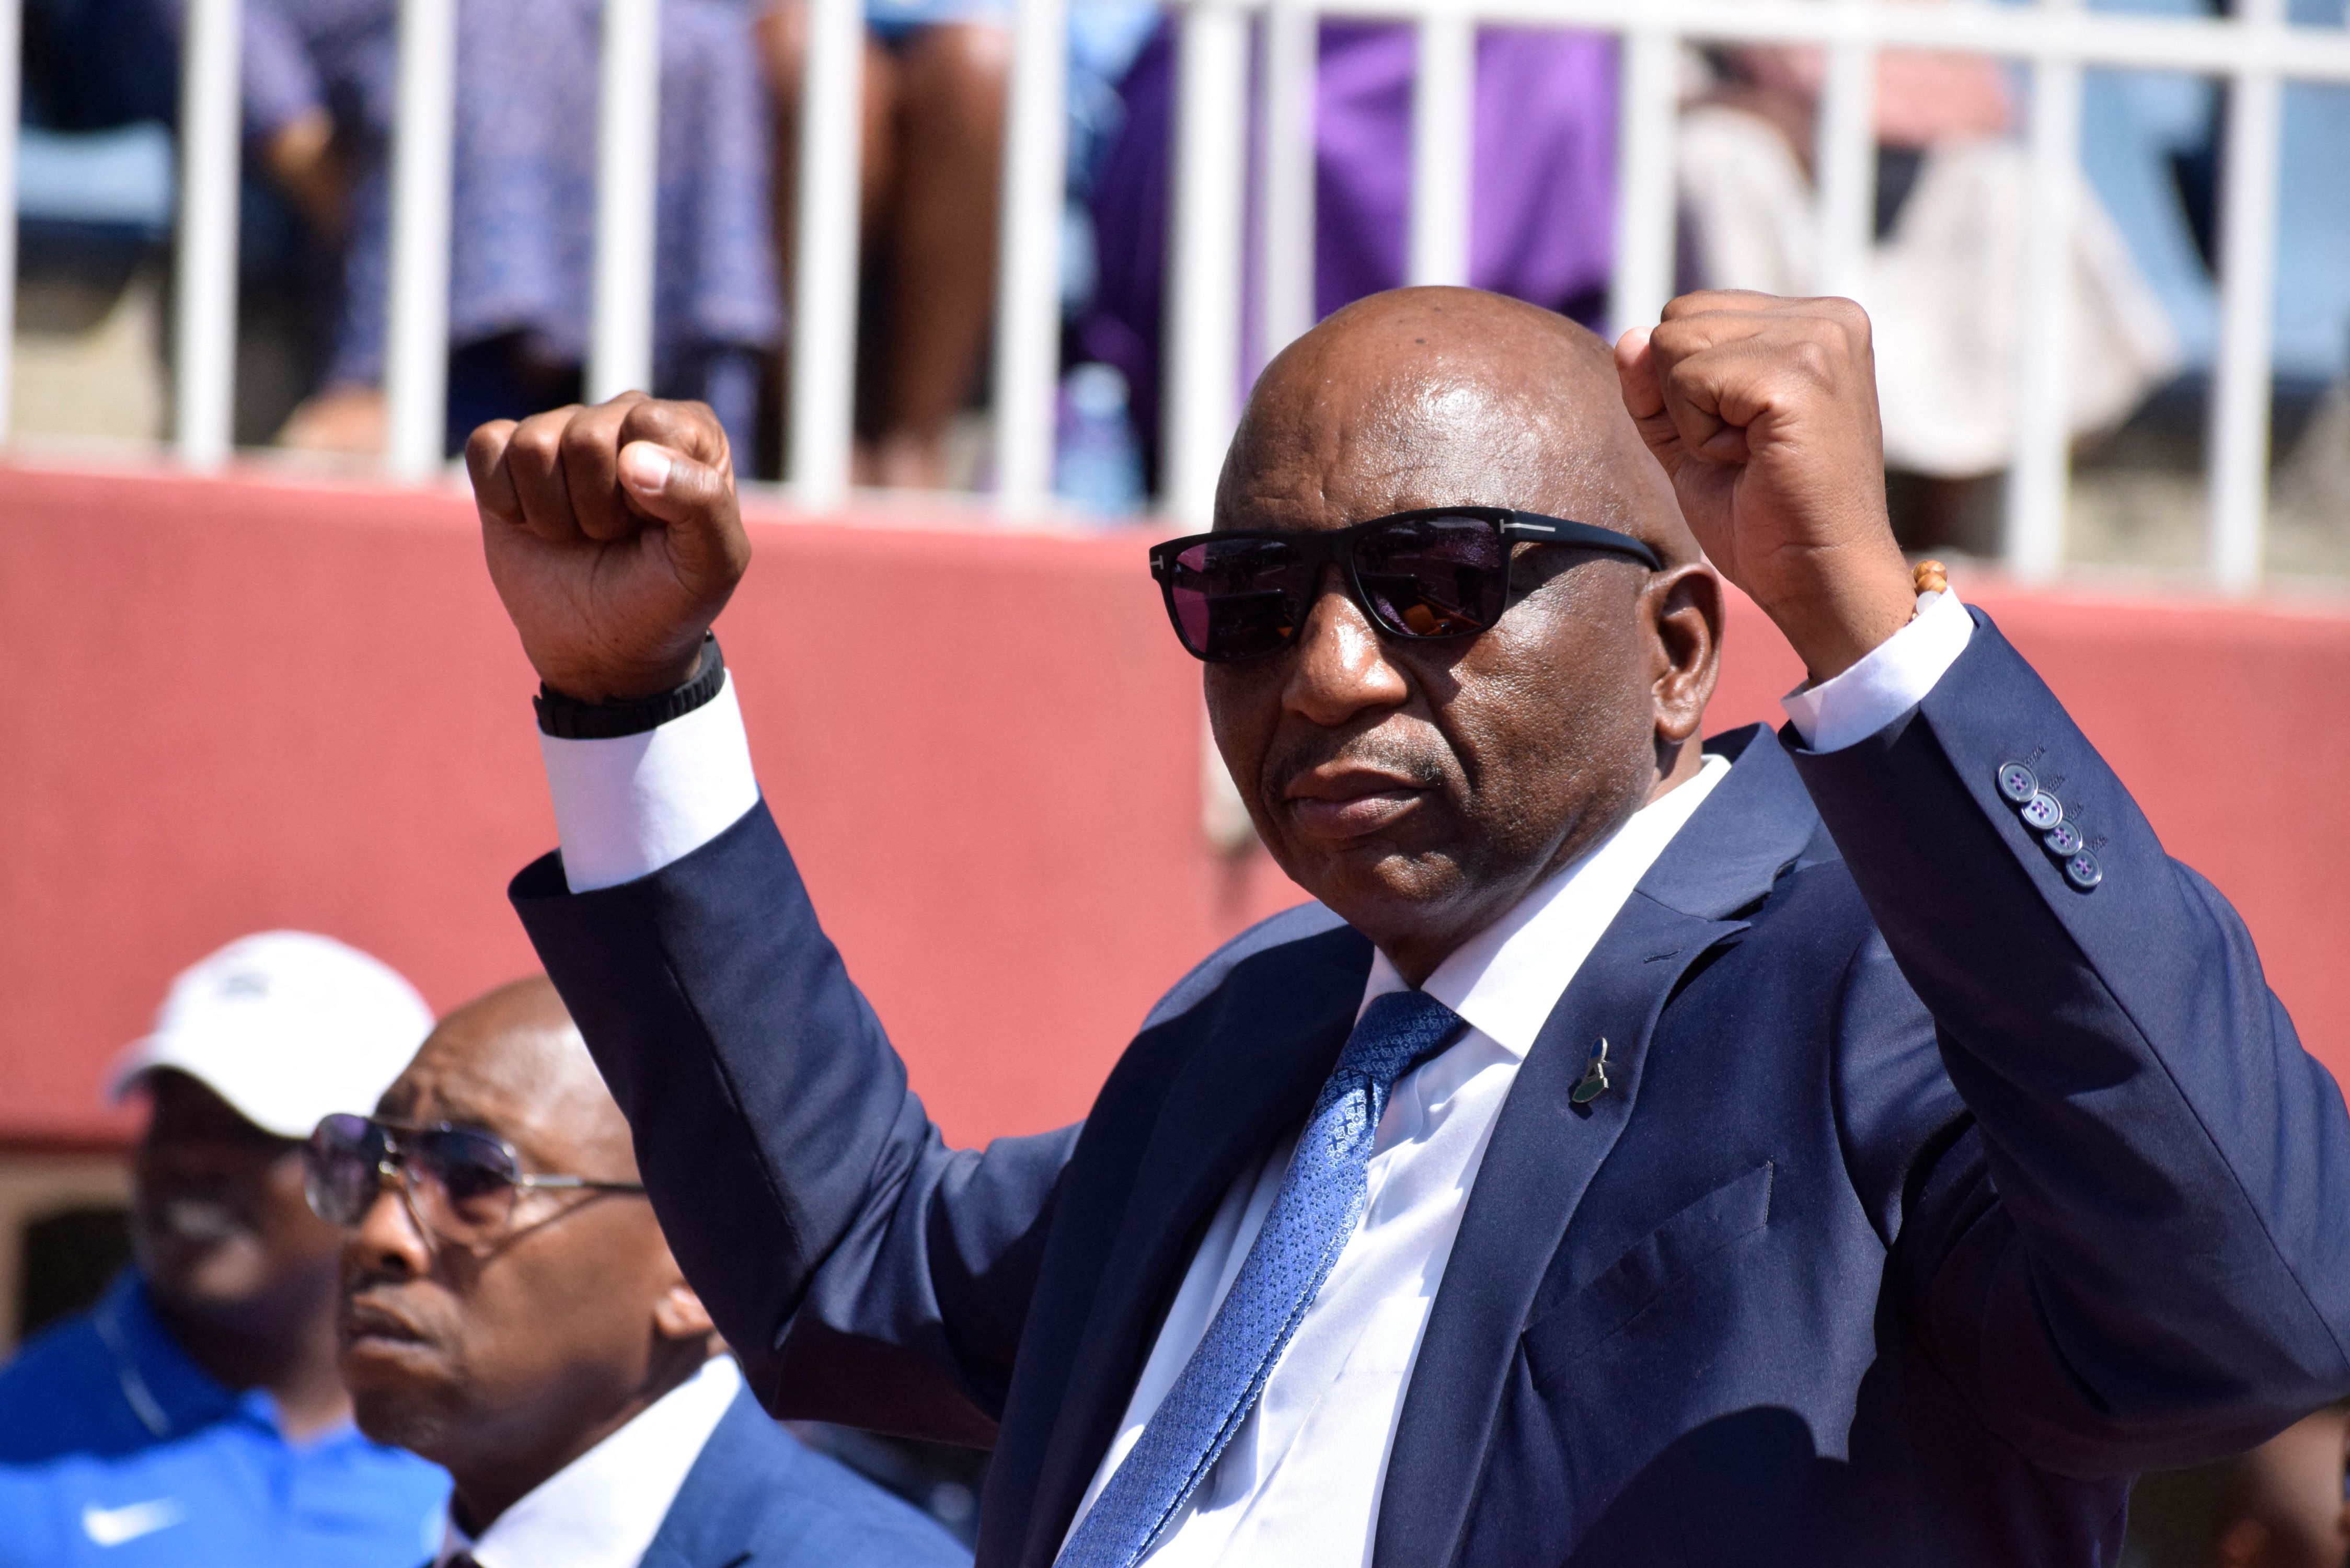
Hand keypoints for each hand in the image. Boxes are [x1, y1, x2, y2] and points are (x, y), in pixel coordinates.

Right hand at [468, 394, 749, 701]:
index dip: (644, 489)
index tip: (653, 526)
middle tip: (610, 536)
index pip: (648, 425)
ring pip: (533, 445)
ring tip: (578, 533)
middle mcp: (625, 417)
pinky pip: (486, 447)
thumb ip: (702, 501)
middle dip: (595, 507)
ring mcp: (563, 429)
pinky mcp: (507, 453)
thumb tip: (633, 458)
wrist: (604, 648)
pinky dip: (505, 501)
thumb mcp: (712, 562)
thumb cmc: (666, 597)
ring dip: (552, 512)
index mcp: (688, 432)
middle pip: (586, 436)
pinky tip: (533, 522)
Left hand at [1616, 292, 1916, 681]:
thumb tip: (1628, 337)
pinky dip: (1700, 435)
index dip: (1689, 389)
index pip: (1692, 313)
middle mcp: (1828, 318)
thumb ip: (1659, 387)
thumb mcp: (1695, 440)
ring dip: (1693, 417)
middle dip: (1686, 397)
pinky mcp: (1798, 372)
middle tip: (1746, 451)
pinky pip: (1688, 379)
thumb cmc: (1767, 521)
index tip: (1745, 438)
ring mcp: (1819, 339)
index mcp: (1816, 322)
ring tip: (1750, 455)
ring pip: (1676, 343)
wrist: (1818, 579)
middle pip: (1679, 319)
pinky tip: (1750, 461)